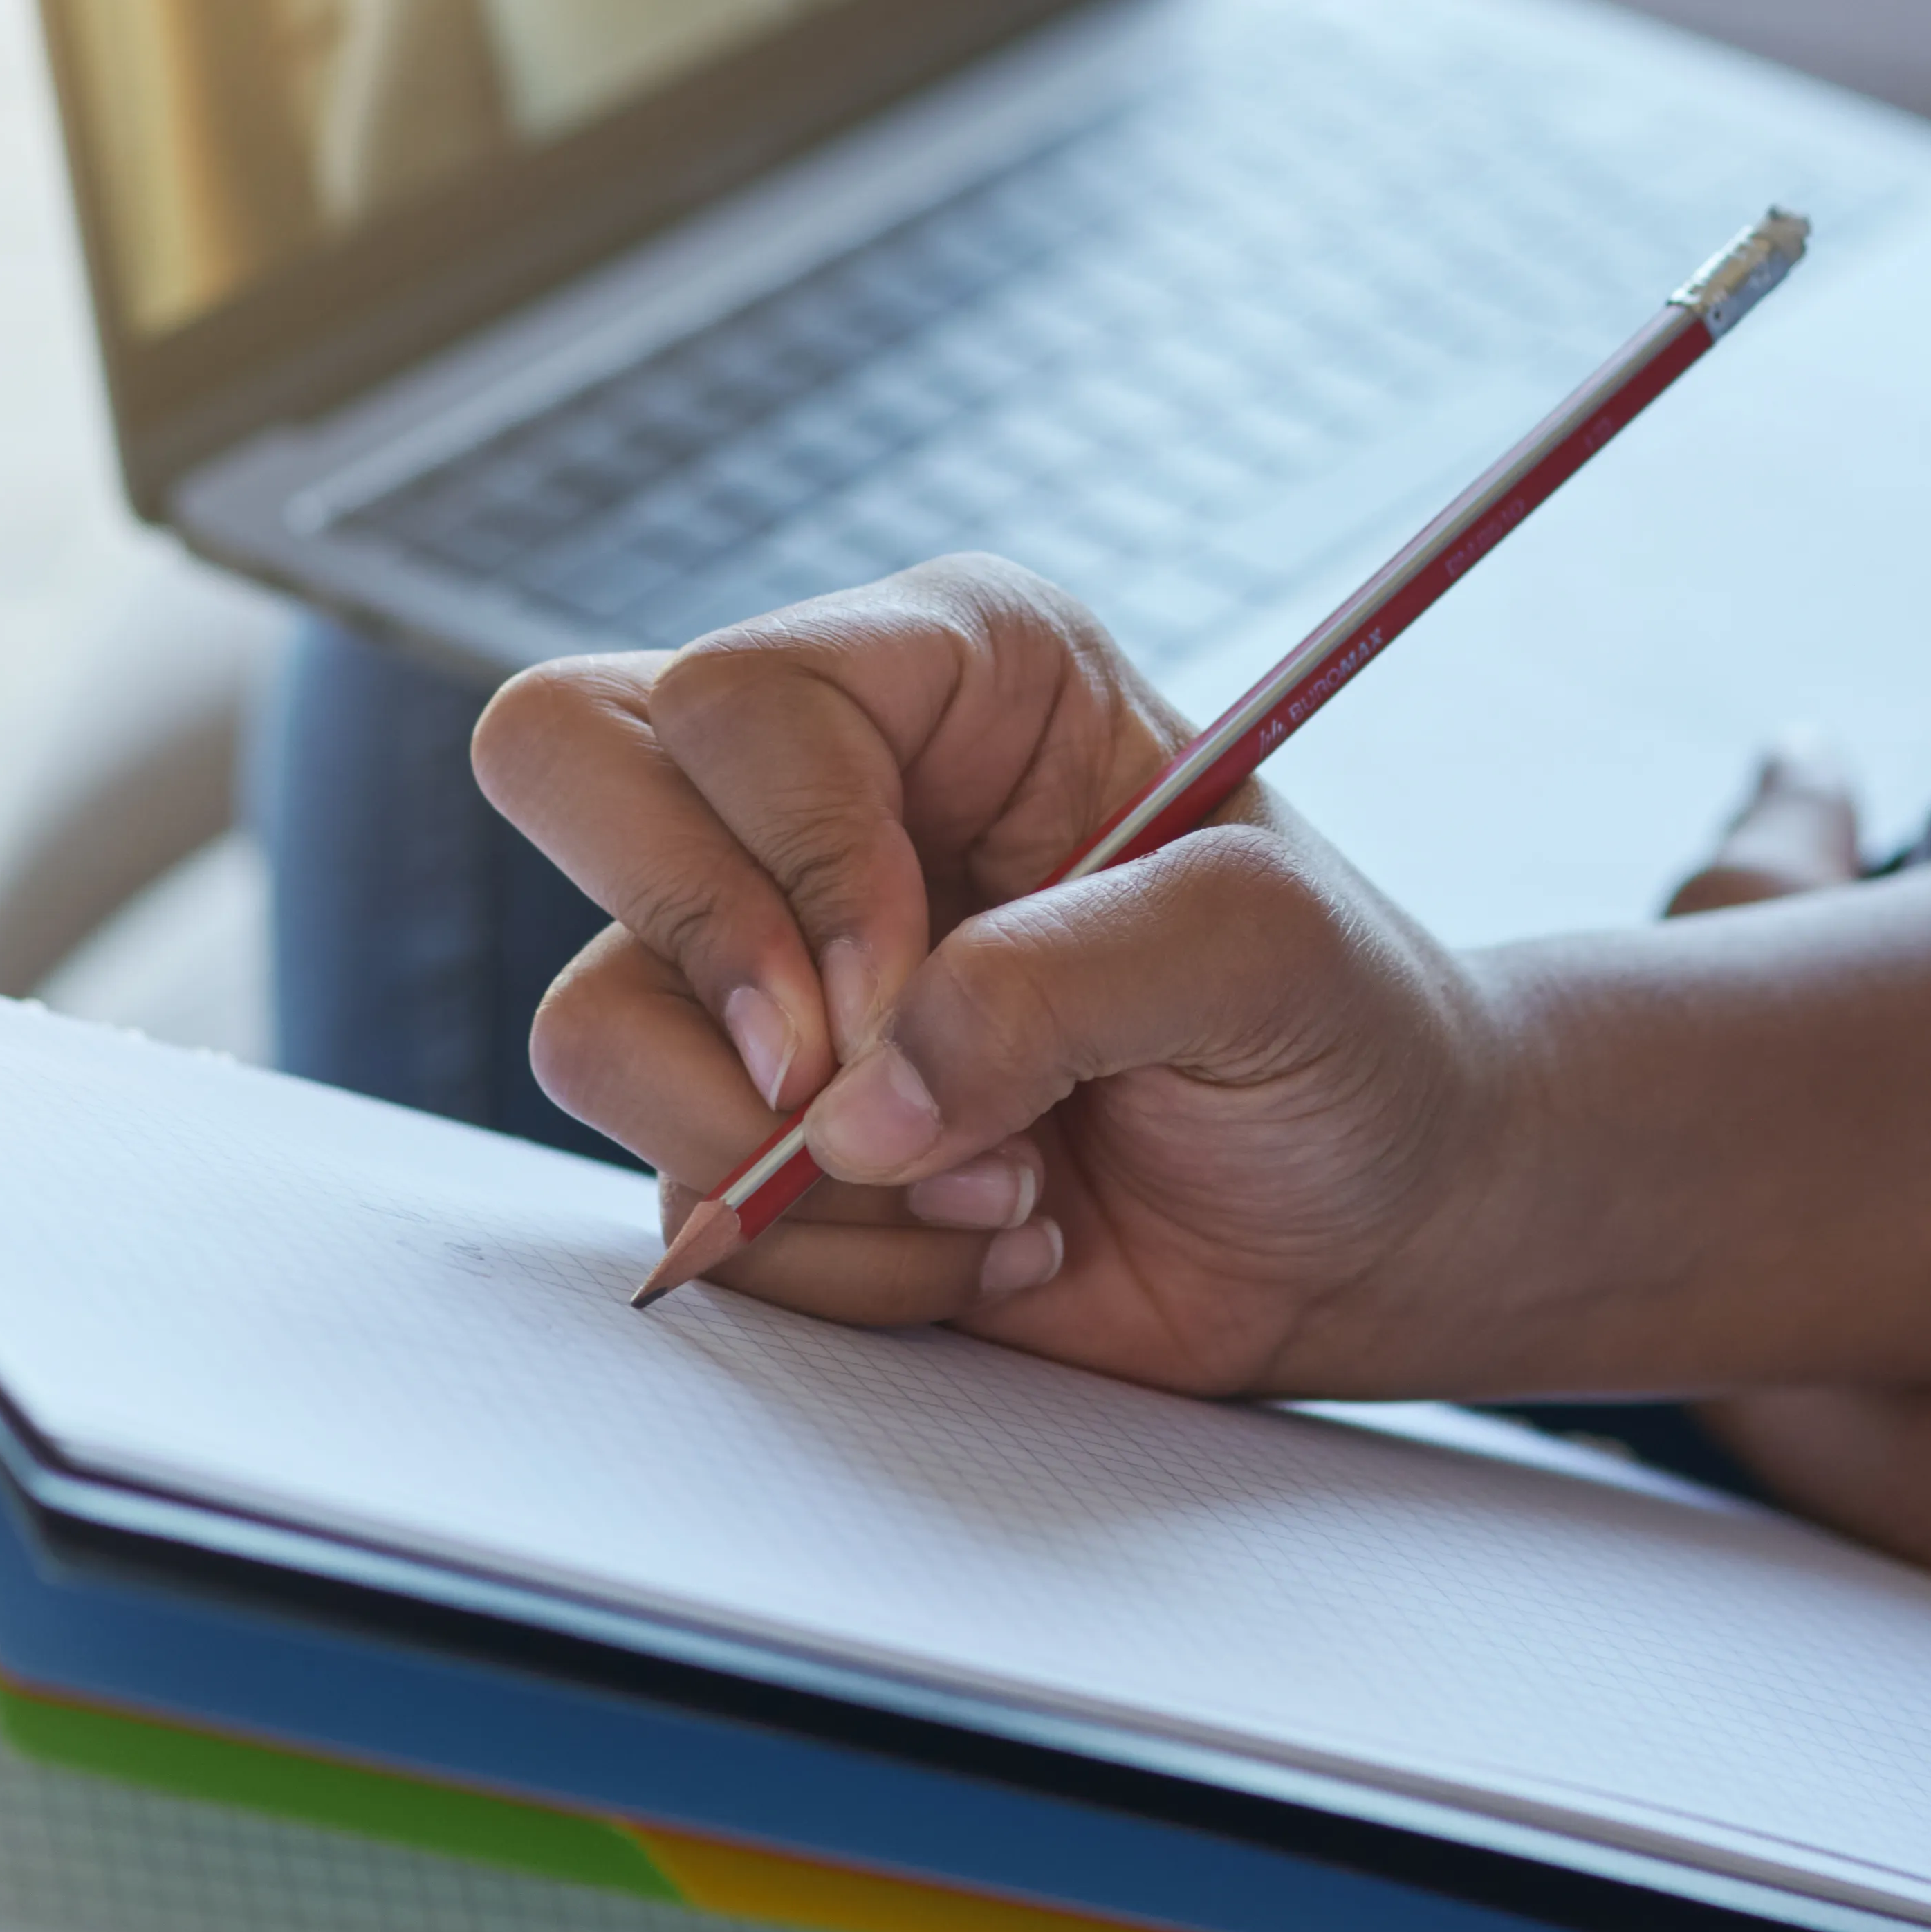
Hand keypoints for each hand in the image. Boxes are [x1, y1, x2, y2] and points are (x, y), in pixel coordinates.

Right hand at [485, 562, 1501, 1395]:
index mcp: (950, 668)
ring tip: (999, 1189)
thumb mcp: (1267, 956)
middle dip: (692, 956)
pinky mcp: (753, 1119)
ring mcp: (764, 956)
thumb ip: (1068, 982)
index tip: (903, 1007)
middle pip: (562, 759)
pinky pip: (670, 1193)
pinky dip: (831, 1262)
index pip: (740, 699)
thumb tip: (862, 1099)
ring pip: (596, 1021)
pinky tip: (978, 1245)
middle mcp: (824, 785)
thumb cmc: (1344, 1035)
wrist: (1368, 1219)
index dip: (800, 864)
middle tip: (837, 1092)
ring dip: (798, 1163)